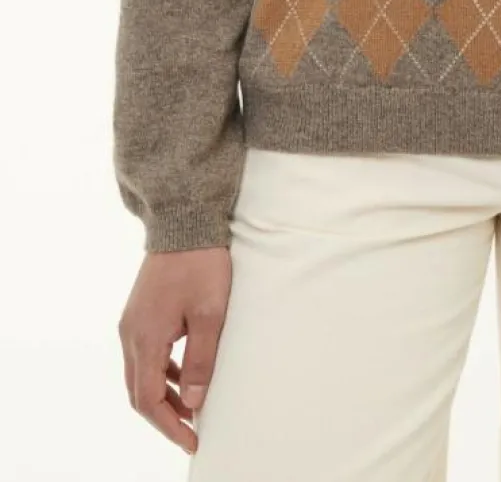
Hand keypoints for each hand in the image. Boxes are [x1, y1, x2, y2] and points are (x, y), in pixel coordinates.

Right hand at [118, 246, 231, 454]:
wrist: (184, 222)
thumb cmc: (201, 265)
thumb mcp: (209, 313)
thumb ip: (200, 359)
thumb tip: (195, 401)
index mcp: (144, 338)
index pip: (147, 399)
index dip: (169, 425)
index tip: (192, 440)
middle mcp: (130, 334)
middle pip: (138, 392)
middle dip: (164, 416)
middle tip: (191, 432)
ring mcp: (132, 323)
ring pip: (141, 374)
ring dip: (164, 395)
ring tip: (193, 408)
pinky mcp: (140, 313)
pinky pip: (146, 354)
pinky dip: (163, 373)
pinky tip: (184, 375)